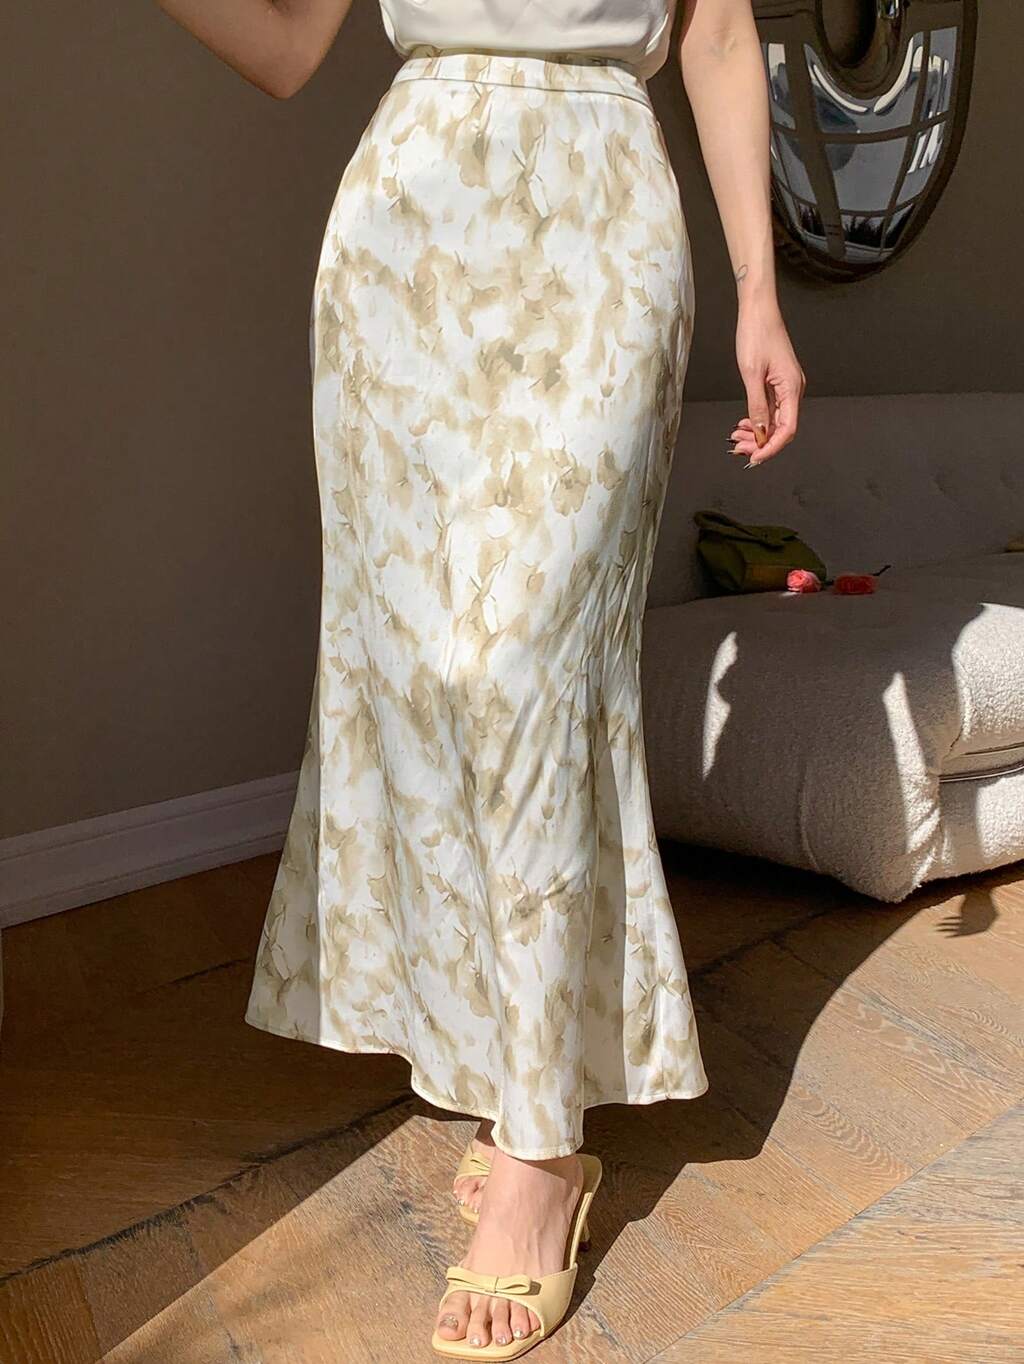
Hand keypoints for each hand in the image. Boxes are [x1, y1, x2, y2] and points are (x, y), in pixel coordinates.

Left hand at [729, 299, 805, 465]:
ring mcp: (787, 386)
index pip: (787, 430)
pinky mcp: (779, 382)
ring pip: (774, 420)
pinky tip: (744, 424)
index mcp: (792, 388)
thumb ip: (757, 406)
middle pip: (781, 428)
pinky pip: (771, 409)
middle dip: (760, 442)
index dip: (771, 448)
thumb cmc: (756, 334)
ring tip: (736, 437)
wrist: (758, 310)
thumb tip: (760, 432)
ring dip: (757, 433)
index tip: (754, 458)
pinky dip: (758, 419)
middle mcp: (793, 389)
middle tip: (737, 448)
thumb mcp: (751, 373)